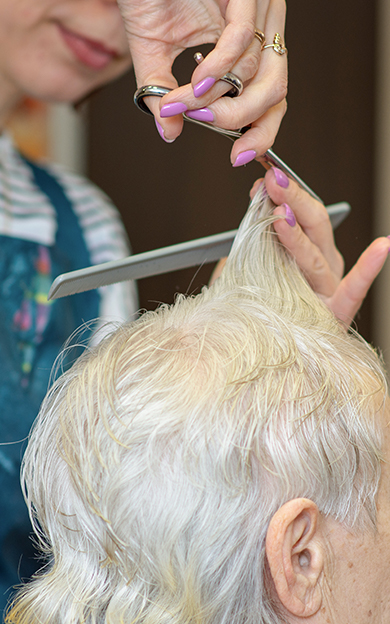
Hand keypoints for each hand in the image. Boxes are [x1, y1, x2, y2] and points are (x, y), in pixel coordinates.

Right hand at [116, 0, 286, 163]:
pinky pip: (241, 40)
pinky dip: (218, 69)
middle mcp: (261, 28)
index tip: (240, 157)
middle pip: (277, 93)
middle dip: (247, 124)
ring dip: (217, 101)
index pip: (270, 98)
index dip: (262, 131)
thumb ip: (164, 94)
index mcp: (249, 46)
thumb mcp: (153, 53)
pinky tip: (196, 82)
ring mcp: (257, 6)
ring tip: (185, 105)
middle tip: (214, 134)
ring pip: (257, 73)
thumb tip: (170, 133)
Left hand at [259, 169, 389, 324]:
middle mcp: (323, 265)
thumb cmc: (271, 310)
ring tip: (282, 213)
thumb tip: (246, 216)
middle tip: (271, 181)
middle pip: (311, 225)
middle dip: (291, 199)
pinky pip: (355, 288)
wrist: (285, 355)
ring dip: (299, 231)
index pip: (297, 215)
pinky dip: (369, 268)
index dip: (283, 194)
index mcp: (307, 253)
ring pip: (315, 255)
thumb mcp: (258, 272)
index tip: (264, 174)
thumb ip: (253, 247)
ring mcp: (331, 287)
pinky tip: (382, 246)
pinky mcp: (339, 311)